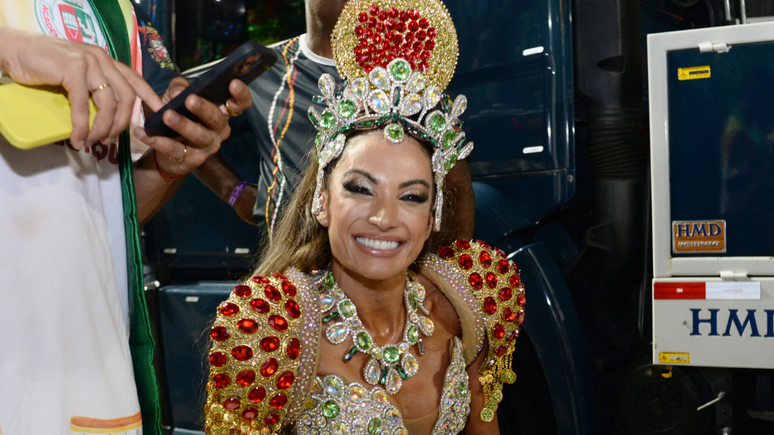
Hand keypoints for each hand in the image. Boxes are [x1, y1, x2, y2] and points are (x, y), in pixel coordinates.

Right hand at [0, 28, 159, 149]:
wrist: (15, 51)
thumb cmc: (44, 66)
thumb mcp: (77, 75)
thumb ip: (94, 87)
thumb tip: (108, 117)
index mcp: (106, 59)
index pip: (135, 79)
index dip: (150, 98)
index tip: (160, 115)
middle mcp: (101, 58)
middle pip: (126, 97)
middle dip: (122, 123)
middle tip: (111, 140)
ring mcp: (88, 62)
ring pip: (107, 103)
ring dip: (103, 128)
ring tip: (94, 142)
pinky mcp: (72, 70)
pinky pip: (83, 105)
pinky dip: (82, 126)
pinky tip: (78, 139)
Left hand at [134, 77, 252, 176]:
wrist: (165, 151)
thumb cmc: (177, 117)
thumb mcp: (175, 98)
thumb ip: (177, 88)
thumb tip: (179, 90)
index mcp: (221, 112)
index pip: (239, 104)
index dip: (240, 94)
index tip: (232, 83)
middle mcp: (219, 130)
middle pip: (216, 118)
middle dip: (204, 108)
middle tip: (190, 99)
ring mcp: (208, 146)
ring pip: (198, 135)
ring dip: (183, 124)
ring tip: (167, 115)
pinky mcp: (192, 160)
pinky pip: (175, 149)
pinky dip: (157, 141)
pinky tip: (143, 132)